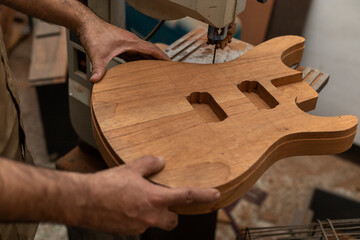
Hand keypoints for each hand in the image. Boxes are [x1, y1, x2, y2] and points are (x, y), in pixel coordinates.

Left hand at [78, 19, 169, 82]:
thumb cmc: (93, 33)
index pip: (152, 49)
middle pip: (150, 51)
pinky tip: (139, 68)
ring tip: (157, 71)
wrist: (86, 24)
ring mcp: (127, 43)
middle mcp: (131, 42)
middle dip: (160, 60)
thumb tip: (96, 80)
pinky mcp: (121, 46)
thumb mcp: (97, 54)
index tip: (171, 63)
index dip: (162, 57)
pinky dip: (140, 61)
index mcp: (131, 42)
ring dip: (150, 61)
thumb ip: (98, 68)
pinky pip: (135, 54)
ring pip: (143, 53)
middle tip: (168, 70)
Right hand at [79, 156, 219, 234]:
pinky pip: (140, 225)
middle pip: (173, 220)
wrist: (82, 201)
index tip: (216, 194)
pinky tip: (126, 206)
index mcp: (155, 199)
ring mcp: (139, 226)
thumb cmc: (105, 185)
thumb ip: (149, 164)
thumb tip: (160, 161)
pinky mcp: (128, 231)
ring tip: (139, 200)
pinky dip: (139, 216)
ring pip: (155, 222)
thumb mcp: (130, 168)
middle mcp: (150, 216)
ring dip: (154, 213)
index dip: (204, 195)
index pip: (186, 196)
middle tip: (163, 200)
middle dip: (172, 212)